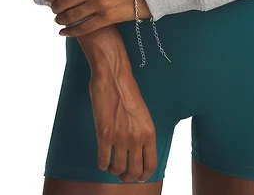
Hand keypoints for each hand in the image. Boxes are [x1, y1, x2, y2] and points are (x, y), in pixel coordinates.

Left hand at [45, 0, 151, 36]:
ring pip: (71, 16)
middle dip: (55, 9)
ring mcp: (99, 4)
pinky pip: (83, 27)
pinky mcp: (106, 18)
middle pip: (63, 3)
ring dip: (61, 20)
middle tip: (53, 12)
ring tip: (59, 21)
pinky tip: (64, 33)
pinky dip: (70, 32)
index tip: (47, 0)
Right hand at [90, 69, 157, 183]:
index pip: (150, 165)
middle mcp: (137, 137)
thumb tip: (137, 150)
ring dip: (114, 171)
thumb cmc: (127, 91)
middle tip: (121, 174)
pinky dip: (102, 164)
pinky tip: (102, 159)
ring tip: (111, 165)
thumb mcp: (142, 114)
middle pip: (134, 171)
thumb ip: (142, 132)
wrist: (113, 76)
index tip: (137, 177)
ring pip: (118, 169)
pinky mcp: (104, 134)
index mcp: (149, 132)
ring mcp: (120, 137)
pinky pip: (103, 161)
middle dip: (127, 177)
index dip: (143, 175)